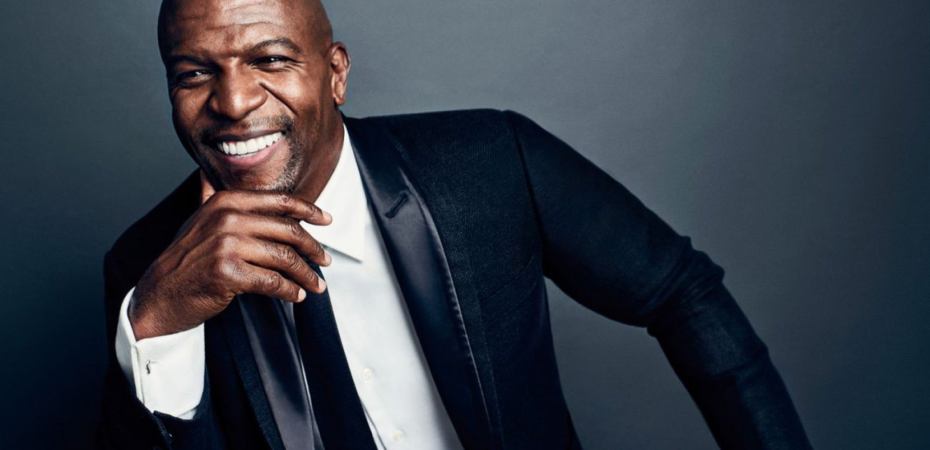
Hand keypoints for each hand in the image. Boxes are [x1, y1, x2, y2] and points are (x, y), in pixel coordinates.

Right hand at [129, 172, 332, 339]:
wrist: (159, 293)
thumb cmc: (188, 260)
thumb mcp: (206, 221)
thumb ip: (234, 206)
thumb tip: (272, 199)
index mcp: (226, 201)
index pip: (279, 201)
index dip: (308, 211)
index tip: (327, 221)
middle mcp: (227, 218)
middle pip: (287, 230)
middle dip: (312, 248)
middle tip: (325, 261)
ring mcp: (226, 244)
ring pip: (284, 257)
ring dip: (306, 274)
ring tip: (316, 285)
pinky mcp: (227, 272)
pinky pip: (272, 281)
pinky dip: (289, 291)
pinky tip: (295, 296)